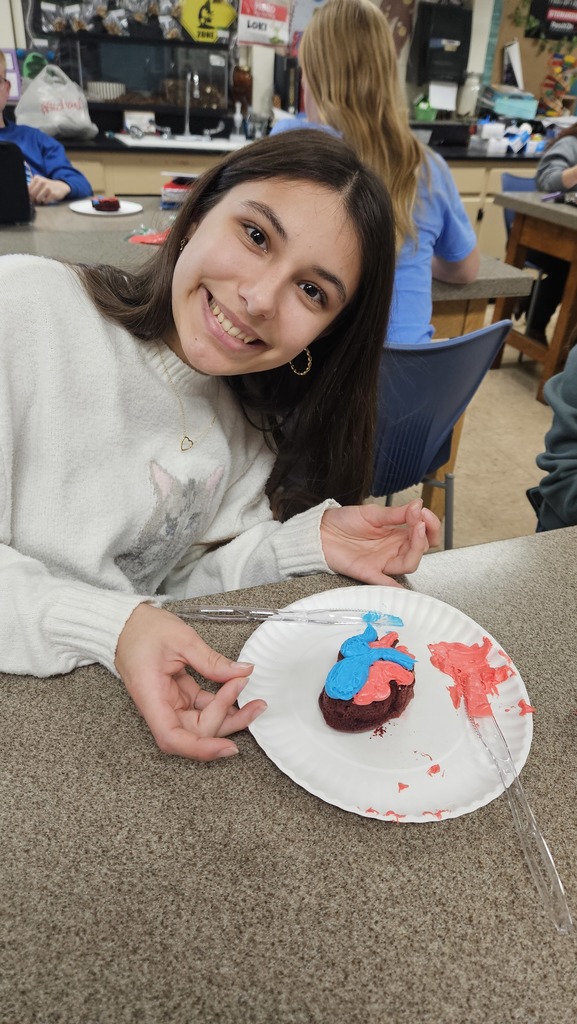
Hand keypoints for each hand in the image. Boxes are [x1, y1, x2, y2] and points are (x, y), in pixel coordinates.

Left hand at [28, 176, 70, 203]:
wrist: (60, 186)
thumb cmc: (47, 186)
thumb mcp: (39, 183)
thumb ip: (31, 187)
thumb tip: (25, 194)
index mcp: (37, 178)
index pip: (28, 189)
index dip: (29, 194)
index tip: (32, 196)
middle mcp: (42, 182)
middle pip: (32, 194)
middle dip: (34, 198)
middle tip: (37, 198)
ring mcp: (48, 187)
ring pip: (38, 198)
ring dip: (40, 200)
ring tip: (42, 198)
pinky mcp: (53, 193)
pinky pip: (45, 201)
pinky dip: (46, 201)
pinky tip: (47, 198)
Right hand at [115, 603, 265, 760]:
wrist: (126, 623)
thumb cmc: (141, 629)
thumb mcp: (181, 639)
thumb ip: (211, 660)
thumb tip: (242, 672)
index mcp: (151, 696)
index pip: (172, 737)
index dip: (200, 748)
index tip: (227, 747)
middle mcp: (159, 706)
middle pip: (194, 732)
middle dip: (227, 723)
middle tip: (254, 705)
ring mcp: (169, 702)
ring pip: (201, 723)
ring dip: (228, 715)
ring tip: (253, 702)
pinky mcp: (177, 695)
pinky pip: (201, 708)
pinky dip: (220, 702)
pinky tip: (236, 690)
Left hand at [320, 499, 439, 584]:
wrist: (321, 530)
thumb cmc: (344, 521)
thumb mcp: (372, 513)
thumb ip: (396, 513)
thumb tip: (418, 506)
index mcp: (396, 534)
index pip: (423, 534)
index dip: (429, 525)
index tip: (424, 513)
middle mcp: (393, 549)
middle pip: (419, 550)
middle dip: (424, 535)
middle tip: (419, 521)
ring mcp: (382, 562)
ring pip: (408, 563)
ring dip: (416, 549)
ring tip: (415, 530)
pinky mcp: (368, 572)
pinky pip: (385, 583)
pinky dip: (395, 588)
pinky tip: (402, 590)